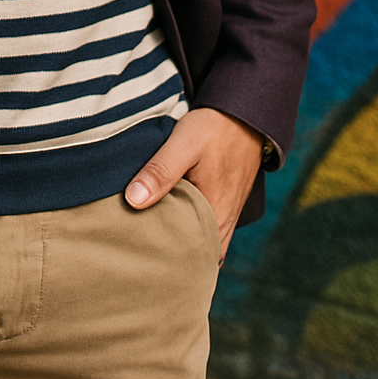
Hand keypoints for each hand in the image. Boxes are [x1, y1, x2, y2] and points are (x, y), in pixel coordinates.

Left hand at [124, 108, 263, 260]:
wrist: (244, 116)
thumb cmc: (214, 130)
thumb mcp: (184, 145)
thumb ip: (160, 172)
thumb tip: (133, 201)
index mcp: (214, 220)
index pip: (187, 261)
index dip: (161, 262)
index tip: (135, 257)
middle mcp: (222, 227)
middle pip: (191, 256)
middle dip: (165, 256)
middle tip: (133, 251)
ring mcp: (224, 218)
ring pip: (197, 244)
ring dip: (175, 242)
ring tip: (144, 238)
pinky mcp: (222, 207)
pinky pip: (202, 229)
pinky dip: (185, 229)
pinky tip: (163, 220)